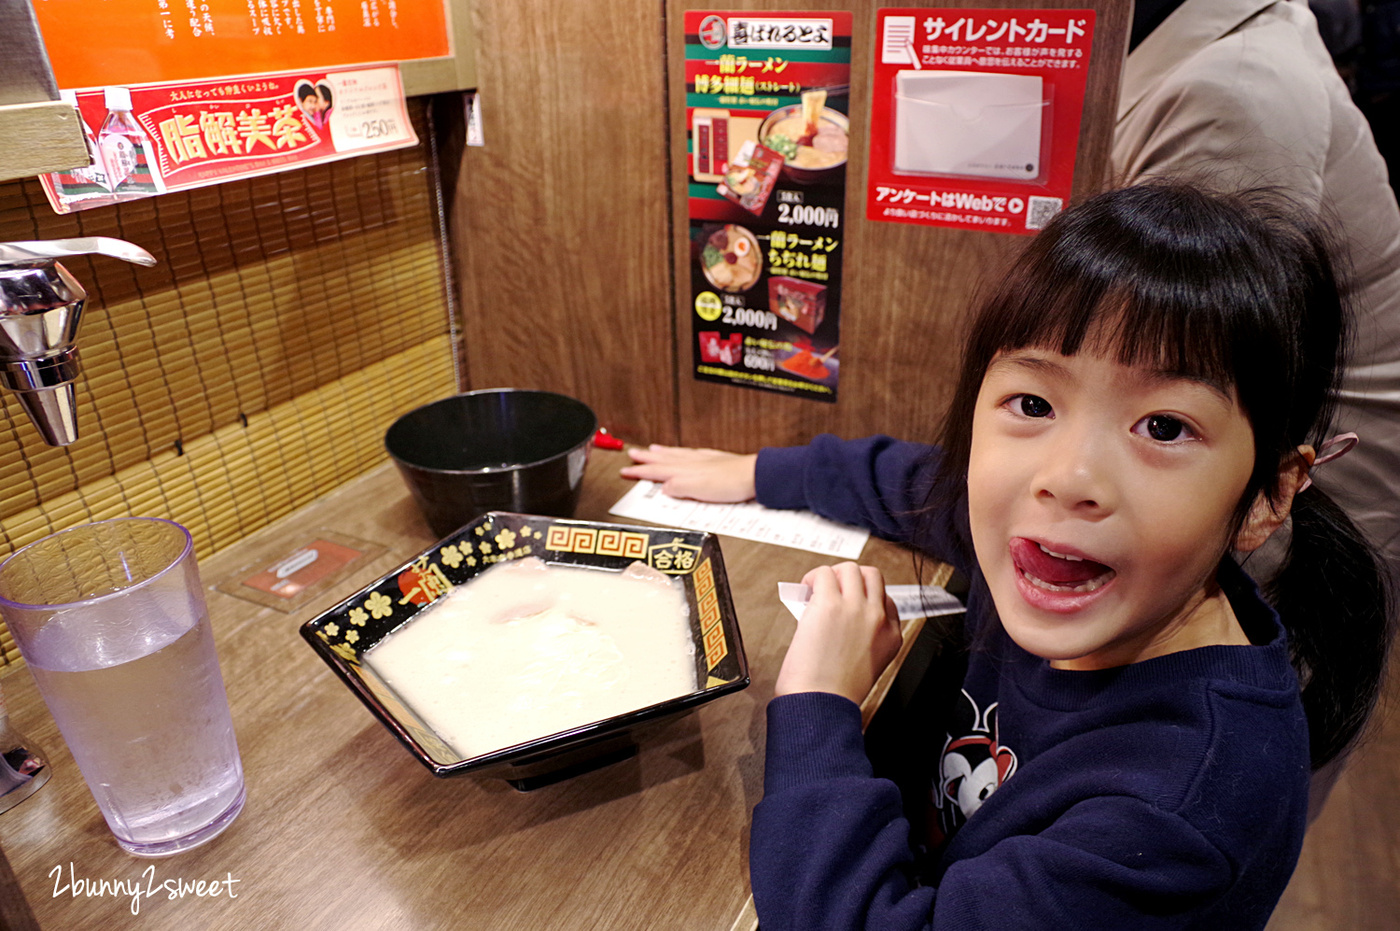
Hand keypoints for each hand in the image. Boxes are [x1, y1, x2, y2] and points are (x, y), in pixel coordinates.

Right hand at [620, 444, 757, 501]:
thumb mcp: (699, 491)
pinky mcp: (716, 461)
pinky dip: (681, 453)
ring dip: (662, 453)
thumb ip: (679, 488)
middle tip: (632, 454)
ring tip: (652, 450)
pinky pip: (691, 454)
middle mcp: (692, 464)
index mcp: (684, 472)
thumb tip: (664, 488)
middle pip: (663, 460)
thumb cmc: (731, 484)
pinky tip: (685, 454)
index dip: (640, 471)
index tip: (625, 470)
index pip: (656, 471)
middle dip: (646, 458)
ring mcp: (703, 461)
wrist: (754, 476)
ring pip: (676, 455)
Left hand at [775, 563, 902, 704]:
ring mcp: (856, 608)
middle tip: (831, 591)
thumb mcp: (867, 665)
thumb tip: (840, 619)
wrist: (820, 704)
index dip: (863, 598)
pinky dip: (812, 578)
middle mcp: (878, 618)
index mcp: (891, 637)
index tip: (847, 604)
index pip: (886, 600)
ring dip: (831, 575)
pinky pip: (823, 573)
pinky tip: (805, 592)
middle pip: (872, 576)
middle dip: (851, 579)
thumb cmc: (833, 694)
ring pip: (850, 568)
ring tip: (816, 590)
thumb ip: (862, 638)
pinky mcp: (830, 604)